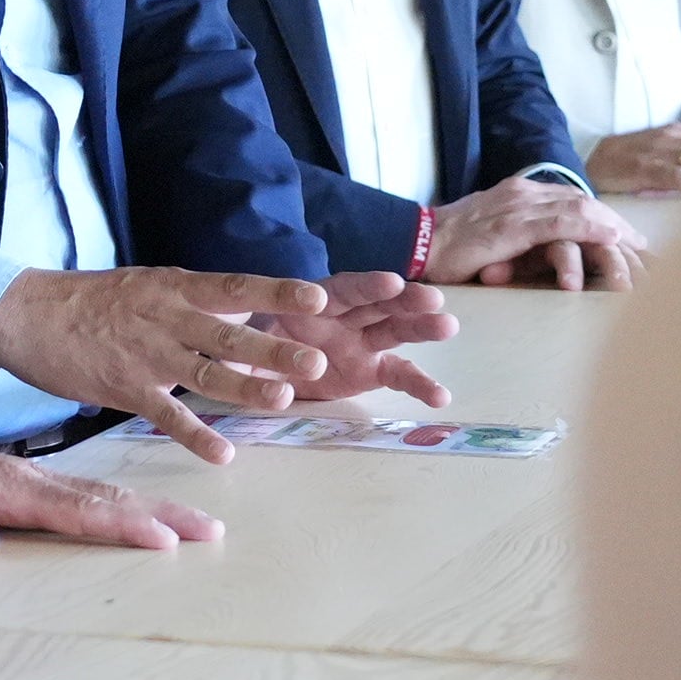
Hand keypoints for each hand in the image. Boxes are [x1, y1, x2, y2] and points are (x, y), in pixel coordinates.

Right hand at [0, 264, 336, 461]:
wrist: (28, 313)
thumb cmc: (91, 300)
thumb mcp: (147, 287)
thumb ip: (194, 303)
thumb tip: (245, 311)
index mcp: (176, 288)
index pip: (236, 288)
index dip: (277, 294)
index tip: (318, 299)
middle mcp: (167, 318)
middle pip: (229, 335)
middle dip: (273, 349)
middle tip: (316, 363)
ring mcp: (147, 355)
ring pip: (204, 374)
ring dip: (245, 388)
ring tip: (282, 400)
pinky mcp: (124, 388)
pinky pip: (167, 415)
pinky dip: (196, 434)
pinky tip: (223, 453)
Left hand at [0, 398, 222, 553]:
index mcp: (7, 484)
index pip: (79, 508)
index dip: (126, 525)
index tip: (171, 540)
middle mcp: (25, 479)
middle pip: (104, 496)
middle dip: (159, 514)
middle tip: (210, 532)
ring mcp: (22, 483)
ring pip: (95, 496)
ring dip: (143, 510)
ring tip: (187, 527)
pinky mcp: (14, 491)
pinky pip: (76, 501)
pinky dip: (112, 509)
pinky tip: (124, 521)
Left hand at [255, 270, 459, 405]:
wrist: (258, 365)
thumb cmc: (249, 346)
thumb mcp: (237, 347)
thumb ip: (239, 352)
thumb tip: (232, 360)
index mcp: (314, 301)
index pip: (343, 289)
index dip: (367, 286)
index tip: (392, 282)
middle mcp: (343, 316)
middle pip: (378, 304)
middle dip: (405, 300)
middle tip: (433, 300)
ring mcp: (361, 343)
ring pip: (396, 331)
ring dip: (422, 328)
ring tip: (448, 326)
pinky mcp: (371, 371)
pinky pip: (399, 375)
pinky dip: (420, 384)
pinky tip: (441, 397)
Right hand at [419, 176, 645, 291]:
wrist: (417, 242)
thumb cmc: (449, 248)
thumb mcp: (491, 237)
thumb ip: (518, 237)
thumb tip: (542, 253)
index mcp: (518, 193)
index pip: (570, 198)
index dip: (601, 216)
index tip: (625, 235)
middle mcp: (524, 192)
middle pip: (582, 200)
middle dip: (615, 221)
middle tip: (642, 244)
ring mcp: (520, 206)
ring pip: (579, 209)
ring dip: (612, 227)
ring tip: (636, 244)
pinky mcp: (515, 225)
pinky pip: (562, 224)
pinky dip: (591, 229)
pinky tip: (613, 239)